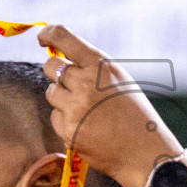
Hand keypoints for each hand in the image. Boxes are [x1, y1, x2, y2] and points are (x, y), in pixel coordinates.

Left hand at [38, 24, 185, 186]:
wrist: (144, 152)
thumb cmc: (134, 114)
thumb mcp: (119, 80)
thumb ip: (91, 67)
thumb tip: (59, 57)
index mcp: (100, 64)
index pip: (62, 36)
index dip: (47, 35)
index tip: (43, 38)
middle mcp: (85, 82)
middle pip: (50, 67)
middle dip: (56, 73)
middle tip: (72, 85)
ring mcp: (75, 107)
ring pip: (51, 93)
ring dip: (62, 99)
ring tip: (87, 109)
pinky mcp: (68, 130)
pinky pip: (55, 117)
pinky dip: (66, 121)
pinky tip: (87, 126)